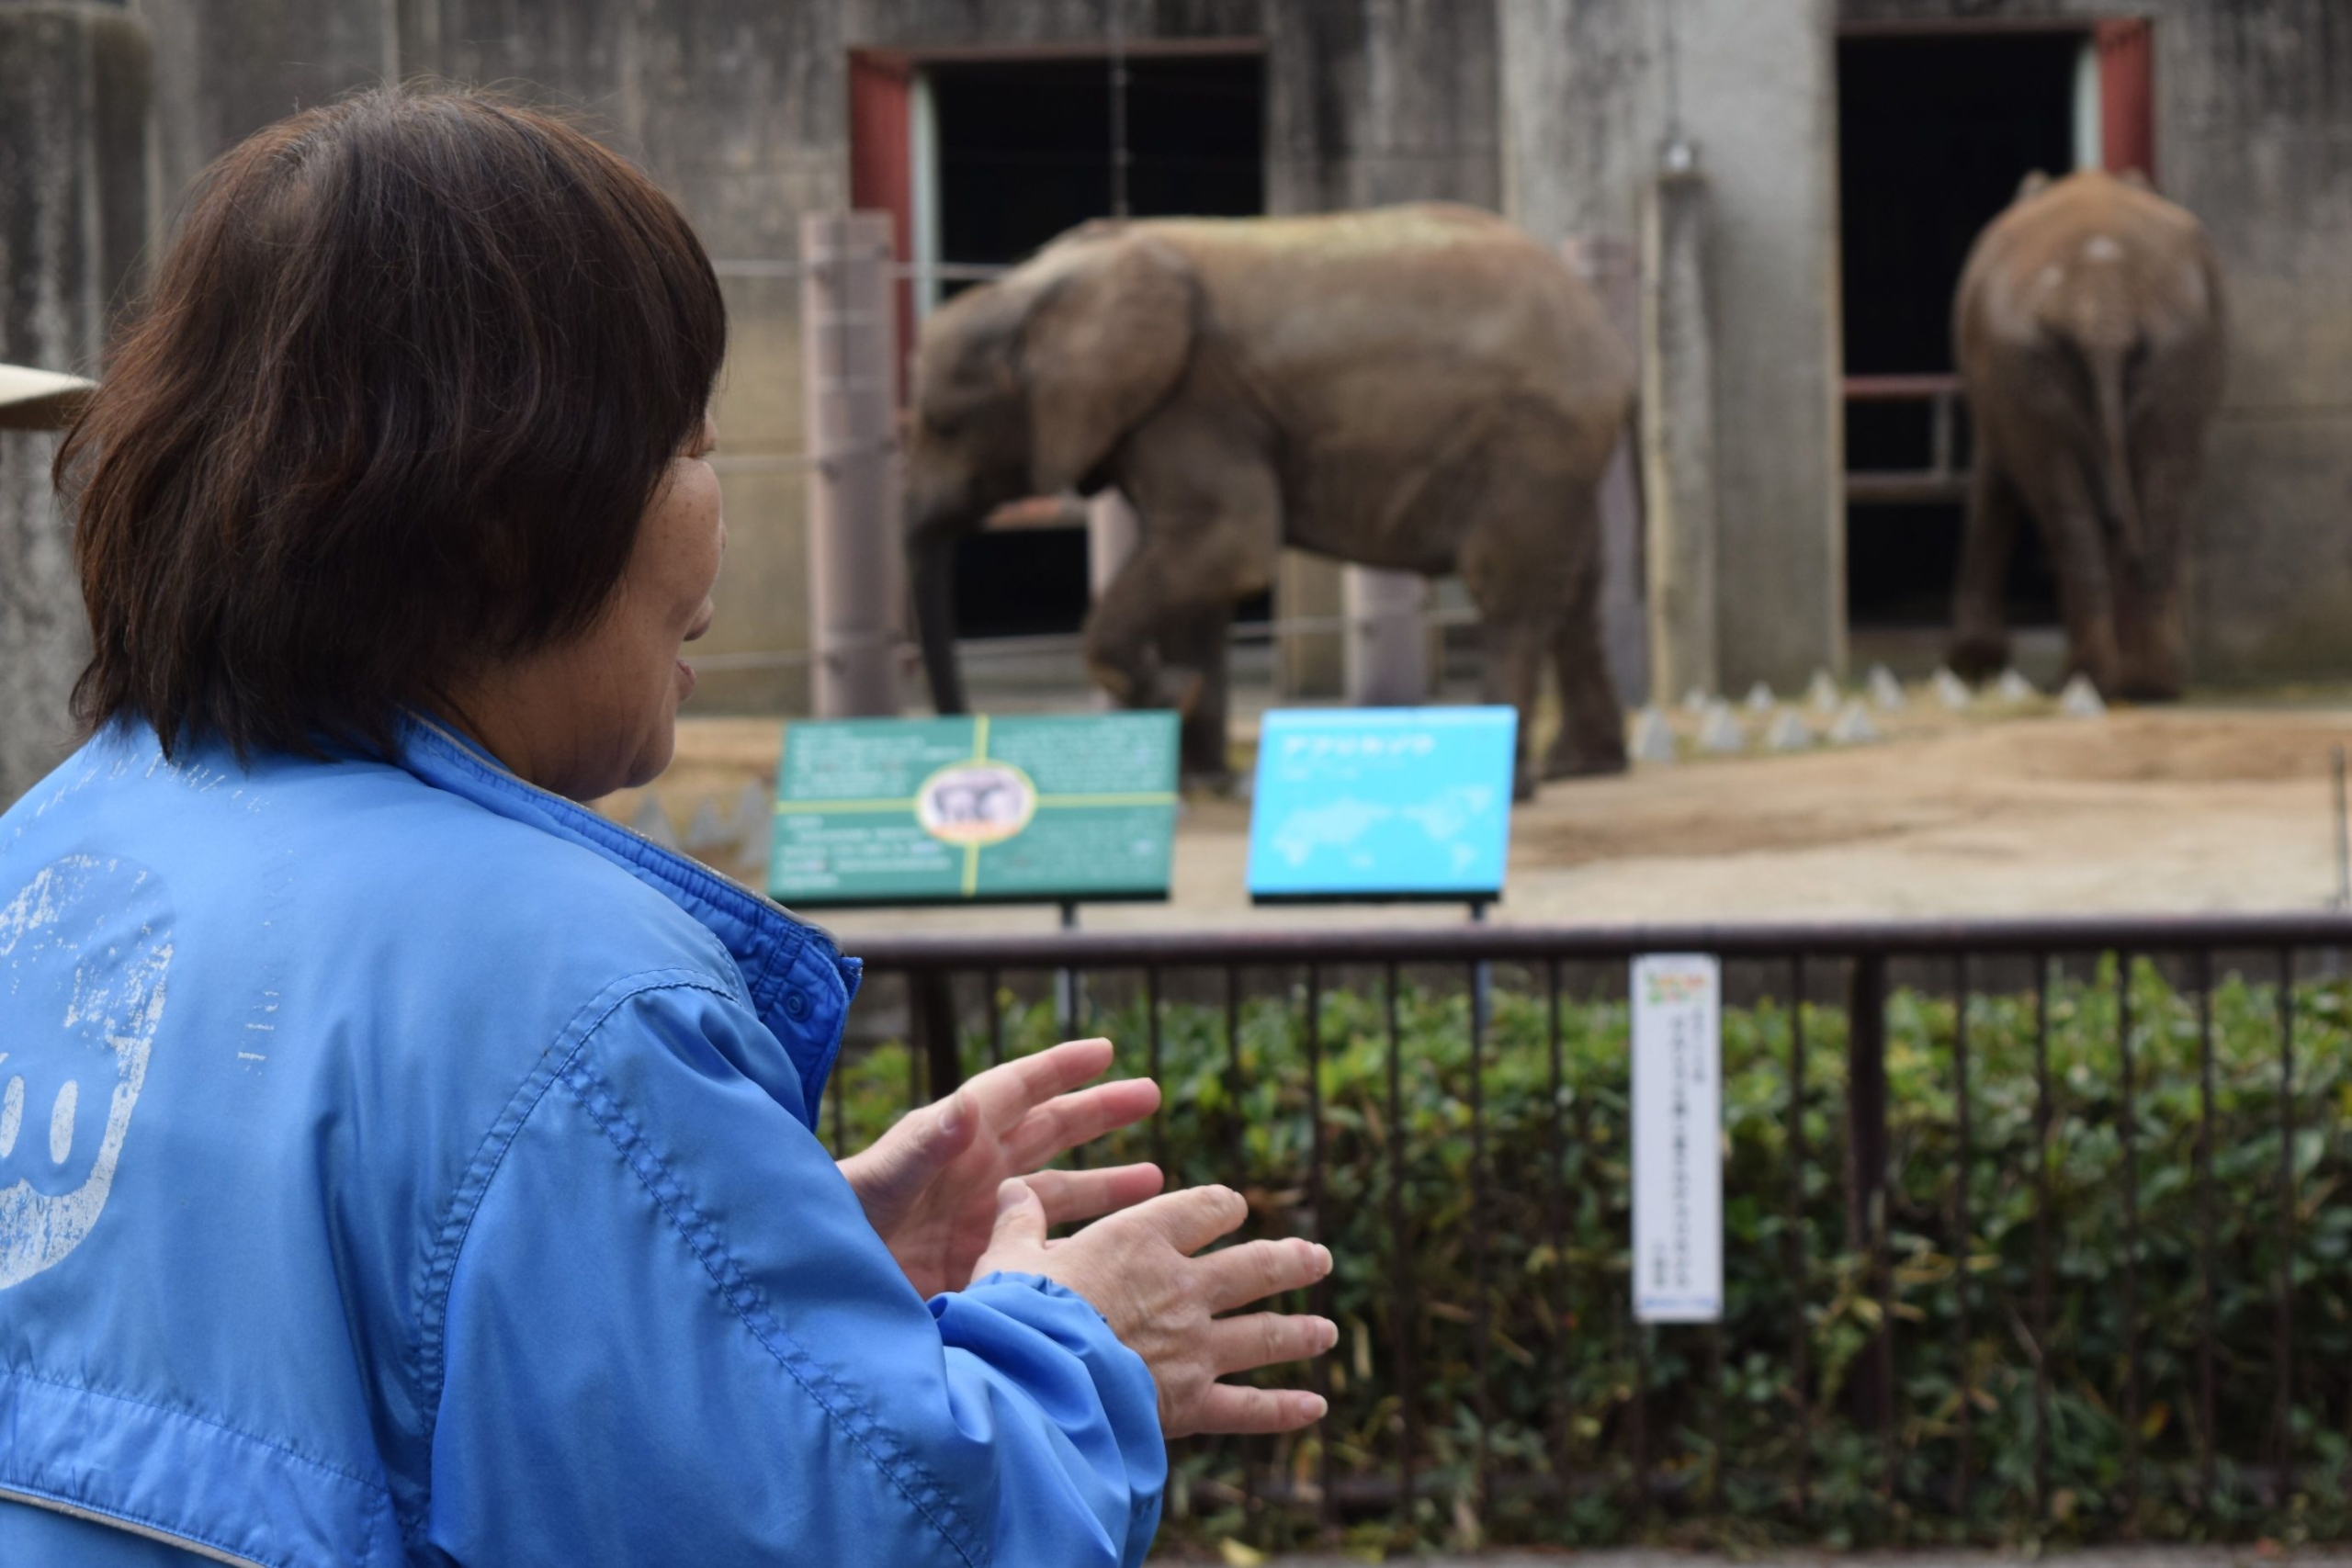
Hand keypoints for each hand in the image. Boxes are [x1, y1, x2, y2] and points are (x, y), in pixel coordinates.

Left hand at [840, 1037, 1163, 1298]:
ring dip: (1102, 1185)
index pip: (1014, 1091)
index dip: (1058, 1069)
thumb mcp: (875, 1186)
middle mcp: (973, 1175)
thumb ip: (920, 1147)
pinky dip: (1078, 1244)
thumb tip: (968, 1105)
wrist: (813, 1298)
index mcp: (953, 1142)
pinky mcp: (981, 1264)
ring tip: (1156, 1180)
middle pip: (1047, 1131)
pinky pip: (1041, 1246)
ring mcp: (979, 1220)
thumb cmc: (829, 1231)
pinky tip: (1116, 1251)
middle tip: (1150, 1094)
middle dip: (1097, 1113)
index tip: (1104, 1050)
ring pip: (1054, 1192)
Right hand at [975, 1180, 1336, 1437]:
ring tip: (1327, 1331)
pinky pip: (1248, 1408)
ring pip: (1264, 1334)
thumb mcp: (1006, 1258)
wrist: (1032, 1384)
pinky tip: (1315, 1408)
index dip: (1222, 1206)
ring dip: (1300, 1332)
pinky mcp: (1191, 1404)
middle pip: (1254, 1268)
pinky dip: (1283, 1410)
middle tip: (1317, 1257)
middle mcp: (1182, 1288)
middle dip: (1290, 1262)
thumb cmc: (1014, 1314)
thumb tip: (1013, 1188)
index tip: (1233, 1207)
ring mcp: (1195, 1347)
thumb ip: (1019, 1222)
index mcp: (1140, 1241)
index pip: (1201, 1210)